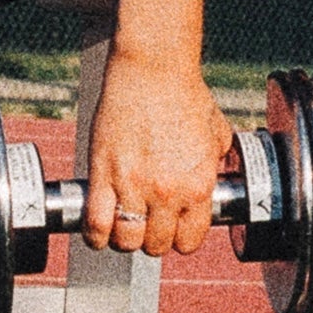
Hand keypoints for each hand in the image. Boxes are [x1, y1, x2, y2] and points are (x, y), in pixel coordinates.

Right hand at [82, 51, 232, 256]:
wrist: (154, 67)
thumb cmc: (184, 92)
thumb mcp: (216, 131)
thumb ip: (216, 160)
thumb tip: (216, 171)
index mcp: (199, 185)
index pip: (189, 241)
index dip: (179, 237)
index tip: (171, 227)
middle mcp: (169, 193)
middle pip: (157, 245)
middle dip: (151, 237)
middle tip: (144, 220)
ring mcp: (134, 185)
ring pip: (127, 241)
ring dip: (124, 237)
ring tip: (122, 222)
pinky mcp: (104, 173)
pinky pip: (97, 224)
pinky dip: (96, 235)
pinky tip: (98, 230)